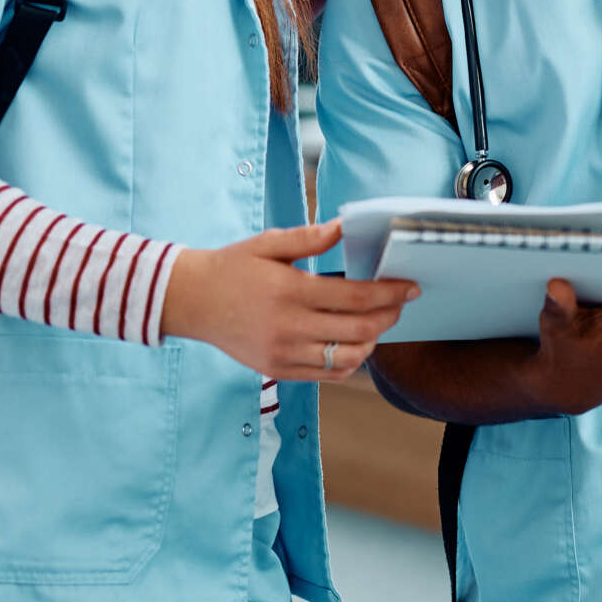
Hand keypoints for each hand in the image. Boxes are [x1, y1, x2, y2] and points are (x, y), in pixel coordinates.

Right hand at [160, 219, 416, 380]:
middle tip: (401, 303)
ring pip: (346, 359)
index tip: (410, 287)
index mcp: (290, 291)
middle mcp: (289, 327)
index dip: (389, 293)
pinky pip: (326, 375)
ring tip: (379, 324)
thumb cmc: (232, 267)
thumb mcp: (268, 243)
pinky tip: (355, 344)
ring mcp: (283, 354)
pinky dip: (348, 362)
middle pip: (358, 330)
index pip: (355, 297)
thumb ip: (309, 237)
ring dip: (372, 342)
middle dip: (389, 316)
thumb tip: (346, 226)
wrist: (191, 302)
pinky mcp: (277, 370)